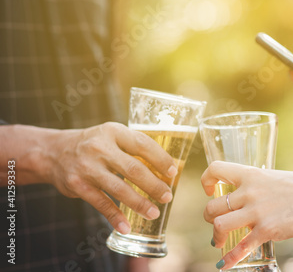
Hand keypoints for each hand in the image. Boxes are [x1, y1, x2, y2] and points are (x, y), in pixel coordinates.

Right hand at [41, 122, 176, 233]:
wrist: (53, 152)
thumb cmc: (94, 145)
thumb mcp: (112, 136)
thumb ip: (134, 148)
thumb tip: (166, 169)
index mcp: (114, 132)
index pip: (143, 144)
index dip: (160, 159)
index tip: (173, 172)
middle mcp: (100, 148)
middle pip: (133, 169)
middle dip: (154, 185)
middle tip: (167, 196)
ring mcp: (87, 167)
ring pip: (119, 188)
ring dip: (139, 203)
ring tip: (154, 213)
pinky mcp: (78, 185)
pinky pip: (101, 203)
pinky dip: (115, 217)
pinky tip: (127, 227)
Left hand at [202, 161, 292, 269]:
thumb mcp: (274, 178)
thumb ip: (257, 186)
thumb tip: (245, 196)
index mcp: (251, 175)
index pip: (216, 169)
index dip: (206, 180)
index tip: (210, 190)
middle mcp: (249, 192)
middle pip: (212, 206)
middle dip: (208, 217)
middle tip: (214, 222)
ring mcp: (256, 212)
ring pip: (218, 225)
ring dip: (216, 236)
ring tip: (220, 241)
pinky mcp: (266, 230)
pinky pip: (240, 247)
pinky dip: (230, 258)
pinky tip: (224, 264)